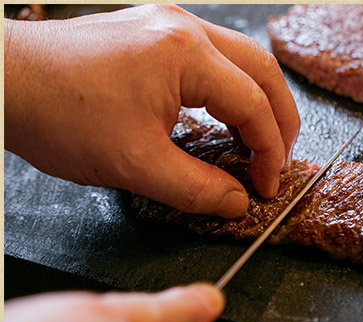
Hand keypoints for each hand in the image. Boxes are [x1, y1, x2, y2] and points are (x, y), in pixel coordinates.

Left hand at [4, 5, 299, 217]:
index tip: (265, 185)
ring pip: (240, 60)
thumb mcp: (136, 164)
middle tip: (278, 160)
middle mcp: (184, 28)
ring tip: (256, 143)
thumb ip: (197, 188)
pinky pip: (212, 59)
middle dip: (280, 119)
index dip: (269, 151)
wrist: (5, 83)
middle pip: (262, 70)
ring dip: (257, 101)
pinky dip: (228, 91)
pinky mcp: (154, 33)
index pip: (254, 104)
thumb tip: (236, 201)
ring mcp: (169, 25)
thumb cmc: (59, 115)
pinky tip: (222, 118)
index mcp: (186, 54)